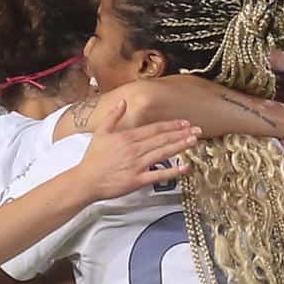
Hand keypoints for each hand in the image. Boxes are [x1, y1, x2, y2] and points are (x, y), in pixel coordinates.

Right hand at [73, 99, 198, 200]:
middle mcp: (135, 149)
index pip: (154, 129)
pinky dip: (172, 171)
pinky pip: (158, 175)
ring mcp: (137, 165)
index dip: (171, 125)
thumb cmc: (93, 159)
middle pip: (163, 139)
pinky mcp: (138, 180)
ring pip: (163, 153)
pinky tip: (185, 167)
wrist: (86, 180)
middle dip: (182, 134)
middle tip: (197, 131)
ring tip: (194, 142)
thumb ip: (113, 116)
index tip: (184, 123)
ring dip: (180, 146)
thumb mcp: (101, 133)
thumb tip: (123, 102)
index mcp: (128, 137)